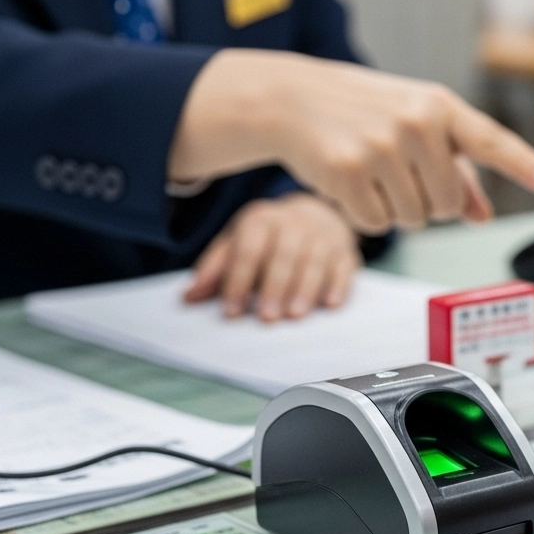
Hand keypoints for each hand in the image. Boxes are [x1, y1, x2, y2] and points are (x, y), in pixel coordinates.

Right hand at [169, 49, 533, 234]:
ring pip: (415, 219)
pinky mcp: (347, 171)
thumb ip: (455, 172)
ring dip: (396, 209)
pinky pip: (377, 224)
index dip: (524, 164)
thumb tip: (482, 215)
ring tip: (371, 170)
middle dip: (429, 202)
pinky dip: (364, 214)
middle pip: (447, 204)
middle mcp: (415, 122)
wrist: (292, 99)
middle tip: (399, 172)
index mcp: (439, 106)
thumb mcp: (416, 129)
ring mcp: (380, 146)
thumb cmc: (365, 113)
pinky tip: (349, 181)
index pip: (490, 141)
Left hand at [183, 192, 360, 320]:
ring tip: (296, 316)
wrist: (316, 215)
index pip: (248, 250)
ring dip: (305, 290)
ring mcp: (323, 235)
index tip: (231, 311)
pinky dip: (338, 285)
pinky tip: (330, 304)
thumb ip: (215, 270)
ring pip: (315, 262)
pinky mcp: (345, 250)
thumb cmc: (270, 238)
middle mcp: (293, 223)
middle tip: (268, 318)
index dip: (238, 281)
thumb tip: (187, 297)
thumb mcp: (238, 243)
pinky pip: (344, 267)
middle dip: (275, 287)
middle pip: (284, 255)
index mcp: (261, 219)